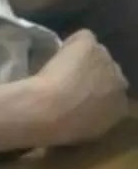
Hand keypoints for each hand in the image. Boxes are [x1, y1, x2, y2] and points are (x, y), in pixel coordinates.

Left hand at [32, 29, 129, 146]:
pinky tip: (57, 52)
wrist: (48, 109)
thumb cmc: (60, 127)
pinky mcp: (90, 44)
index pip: (114, 92)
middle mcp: (120, 82)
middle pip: (108, 70)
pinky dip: (72, 43)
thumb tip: (86, 114)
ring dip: (81, 58)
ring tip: (60, 67)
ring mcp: (107, 59)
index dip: (96, 90)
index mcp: (121, 107)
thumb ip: (94, 119)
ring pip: (96, 53)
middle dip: (93, 73)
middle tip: (69, 78)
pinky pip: (84, 37)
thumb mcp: (85, 131)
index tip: (79, 92)